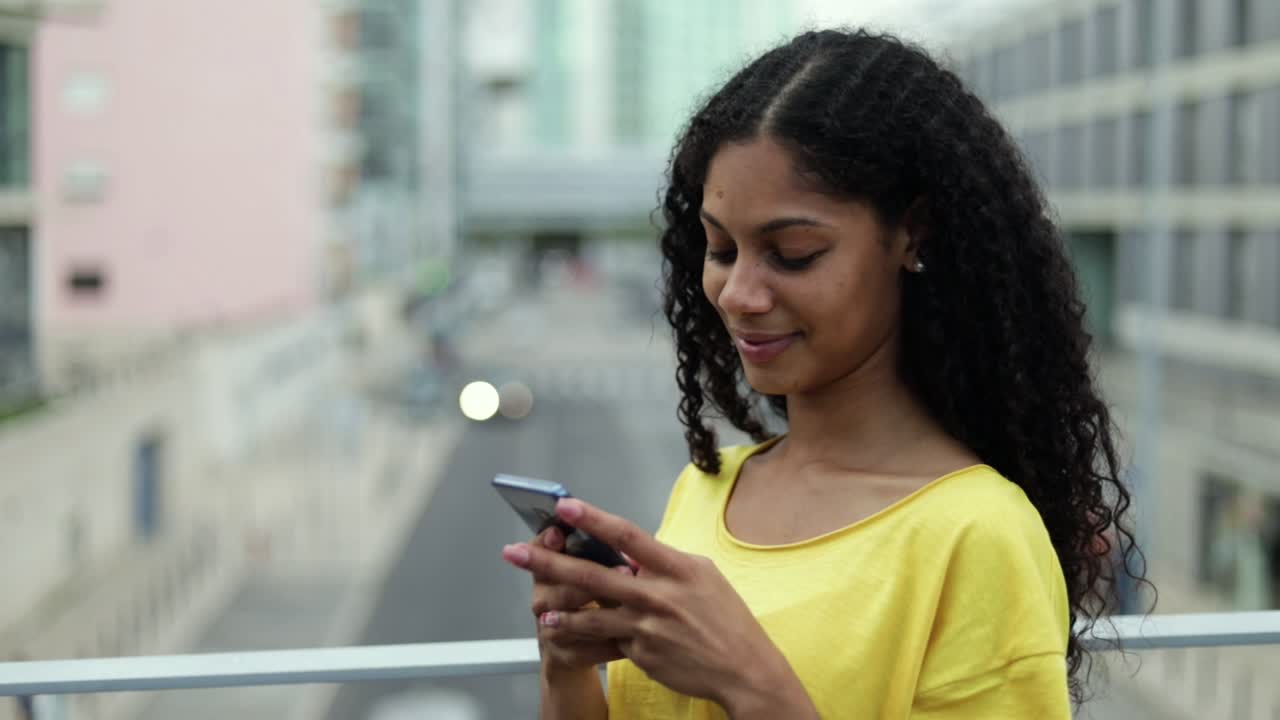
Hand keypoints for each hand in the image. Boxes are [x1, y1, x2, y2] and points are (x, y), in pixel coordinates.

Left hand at [503, 499, 817, 717]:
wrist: (744, 668)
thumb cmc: (725, 618)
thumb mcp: (702, 576)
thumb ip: (663, 563)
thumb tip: (629, 555)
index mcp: (676, 566)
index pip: (626, 534)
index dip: (592, 519)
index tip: (563, 506)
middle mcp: (658, 593)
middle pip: (594, 574)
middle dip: (549, 562)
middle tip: (515, 552)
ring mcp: (647, 625)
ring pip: (591, 613)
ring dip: (559, 610)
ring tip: (537, 609)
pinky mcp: (642, 652)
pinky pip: (604, 641)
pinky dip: (579, 636)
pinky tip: (559, 633)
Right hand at [503, 525, 633, 675]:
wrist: (572, 647)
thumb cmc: (586, 597)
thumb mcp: (588, 570)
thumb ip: (596, 552)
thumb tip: (621, 536)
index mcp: (547, 570)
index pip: (540, 549)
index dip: (547, 541)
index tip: (560, 533)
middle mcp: (542, 597)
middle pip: (558, 584)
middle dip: (588, 576)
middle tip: (623, 567)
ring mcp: (549, 628)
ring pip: (571, 620)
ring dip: (601, 612)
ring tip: (629, 607)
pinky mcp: (563, 655)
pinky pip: (587, 649)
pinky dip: (609, 644)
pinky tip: (632, 639)